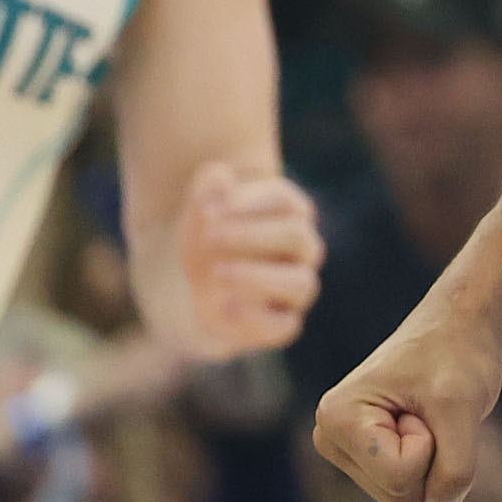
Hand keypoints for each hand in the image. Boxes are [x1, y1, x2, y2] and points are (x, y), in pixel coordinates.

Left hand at [179, 163, 322, 356]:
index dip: (250, 202)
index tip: (213, 207)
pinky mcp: (281, 324)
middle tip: (211, 236)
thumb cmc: (208, 240)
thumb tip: (218, 175)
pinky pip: (285, 326)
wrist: (198, 286)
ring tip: (217, 274)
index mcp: (290, 214)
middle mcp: (302, 250)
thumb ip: (207, 192)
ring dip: (256, 277)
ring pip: (301, 283)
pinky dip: (255, 318)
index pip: (285, 202)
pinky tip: (223, 307)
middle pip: (298, 236)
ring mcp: (295, 288)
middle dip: (252, 235)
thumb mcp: (199, 213)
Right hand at [315, 306, 501, 501]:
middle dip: (433, 459)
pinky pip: (410, 494)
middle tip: (429, 412)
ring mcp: (347, 455)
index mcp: (337, 417)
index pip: (400, 475)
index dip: (431, 443)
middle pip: (400, 495)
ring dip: (434, 463)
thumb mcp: (462, 408)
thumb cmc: (455, 358)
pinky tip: (423, 431)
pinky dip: (432, 467)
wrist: (455, 334)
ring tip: (426, 419)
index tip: (423, 402)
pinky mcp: (366, 463)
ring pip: (406, 500)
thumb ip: (455, 468)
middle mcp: (330, 439)